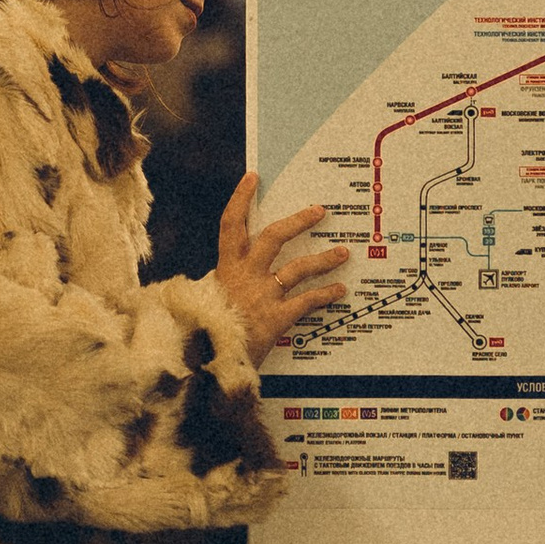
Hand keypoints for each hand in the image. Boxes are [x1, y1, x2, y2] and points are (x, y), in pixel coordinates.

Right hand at [214, 174, 351, 361]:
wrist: (205, 364)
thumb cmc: (202, 333)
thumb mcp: (201, 302)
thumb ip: (218, 286)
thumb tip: (226, 276)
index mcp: (224, 269)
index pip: (231, 225)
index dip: (240, 199)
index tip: (253, 179)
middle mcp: (244, 276)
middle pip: (274, 237)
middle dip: (298, 221)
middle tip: (319, 211)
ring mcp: (262, 296)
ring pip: (298, 268)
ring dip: (323, 259)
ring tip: (343, 252)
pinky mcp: (276, 318)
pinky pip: (307, 301)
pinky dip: (325, 295)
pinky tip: (339, 290)